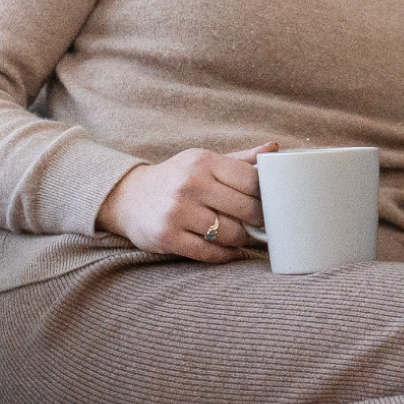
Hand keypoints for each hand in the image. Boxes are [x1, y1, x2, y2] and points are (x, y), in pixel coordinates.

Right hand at [96, 145, 273, 261]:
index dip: (266, 196)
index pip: (252, 180)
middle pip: (247, 209)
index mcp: (203, 161)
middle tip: (257, 224)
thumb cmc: (176, 179)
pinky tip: (226, 249)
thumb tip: (275, 148)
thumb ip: (240, 159)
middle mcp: (191, 184)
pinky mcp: (168, 237)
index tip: (267, 203)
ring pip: (231, 234)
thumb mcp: (203, 162)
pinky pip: (210, 252)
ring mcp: (178, 211)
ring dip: (240, 239)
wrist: (128, 197)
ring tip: (238, 235)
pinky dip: (225, 254)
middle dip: (257, 221)